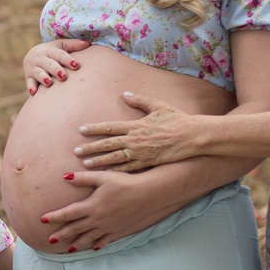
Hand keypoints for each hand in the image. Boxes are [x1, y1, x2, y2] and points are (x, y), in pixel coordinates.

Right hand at [23, 39, 88, 95]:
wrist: (31, 57)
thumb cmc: (52, 53)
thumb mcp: (60, 46)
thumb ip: (73, 45)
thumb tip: (87, 43)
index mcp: (49, 50)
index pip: (59, 54)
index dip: (67, 60)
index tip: (76, 65)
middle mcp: (39, 58)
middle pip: (48, 64)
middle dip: (55, 69)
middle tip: (63, 76)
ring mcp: (32, 68)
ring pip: (38, 73)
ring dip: (43, 77)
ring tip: (49, 82)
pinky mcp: (28, 77)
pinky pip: (29, 82)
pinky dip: (31, 87)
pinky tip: (33, 92)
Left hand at [40, 170, 158, 251]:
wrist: (147, 195)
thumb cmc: (124, 183)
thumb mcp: (101, 177)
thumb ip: (82, 178)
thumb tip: (64, 176)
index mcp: (91, 206)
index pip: (68, 213)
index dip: (54, 217)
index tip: (42, 220)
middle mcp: (97, 220)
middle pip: (75, 229)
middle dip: (61, 234)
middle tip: (50, 240)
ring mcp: (108, 227)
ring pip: (89, 238)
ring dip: (77, 243)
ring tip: (68, 249)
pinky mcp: (118, 230)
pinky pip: (105, 240)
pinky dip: (97, 244)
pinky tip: (93, 248)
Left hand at [75, 92, 193, 170]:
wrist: (193, 136)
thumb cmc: (177, 119)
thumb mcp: (158, 106)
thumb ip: (140, 101)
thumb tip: (125, 94)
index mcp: (136, 125)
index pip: (110, 127)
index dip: (94, 129)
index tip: (81, 130)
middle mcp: (135, 140)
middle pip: (108, 144)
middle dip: (91, 148)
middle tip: (76, 151)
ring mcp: (141, 153)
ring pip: (115, 158)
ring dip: (100, 161)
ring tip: (86, 164)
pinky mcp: (148, 162)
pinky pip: (130, 169)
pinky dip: (117, 172)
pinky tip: (106, 175)